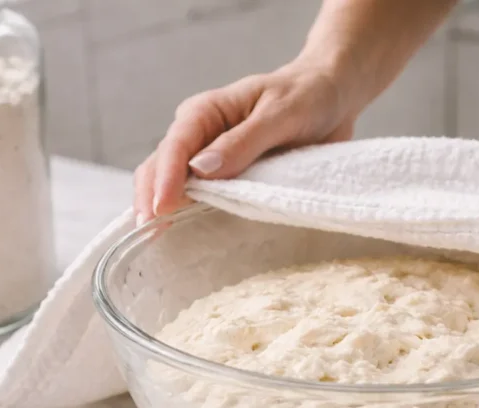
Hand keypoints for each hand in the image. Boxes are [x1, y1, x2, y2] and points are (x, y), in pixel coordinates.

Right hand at [134, 57, 357, 223]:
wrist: (329, 97)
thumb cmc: (304, 98)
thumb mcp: (279, 115)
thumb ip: (242, 141)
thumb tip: (201, 169)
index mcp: (205, 112)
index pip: (175, 146)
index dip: (165, 179)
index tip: (162, 209)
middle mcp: (199, 134)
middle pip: (160, 167)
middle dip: (150, 198)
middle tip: (149, 234)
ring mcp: (208, 158)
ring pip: (171, 184)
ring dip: (161, 209)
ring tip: (155, 240)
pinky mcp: (225, 178)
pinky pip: (199, 197)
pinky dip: (186, 214)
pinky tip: (179, 236)